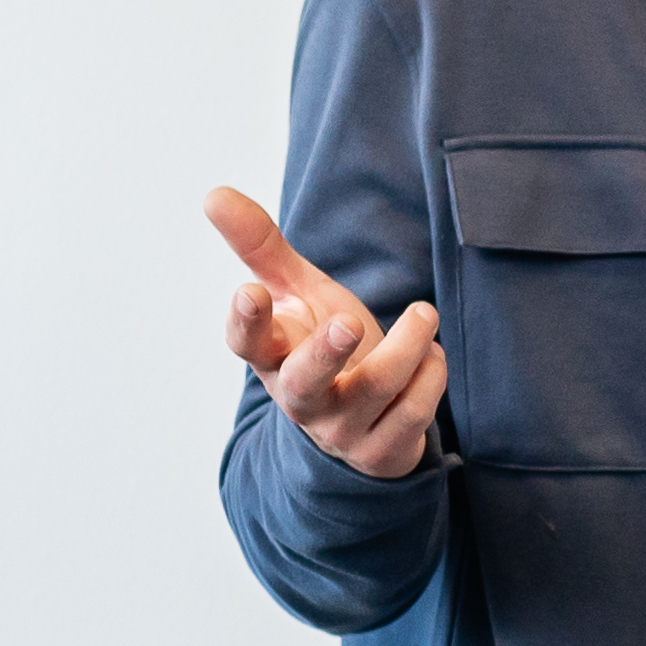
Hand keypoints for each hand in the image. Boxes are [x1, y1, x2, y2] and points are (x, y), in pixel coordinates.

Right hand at [209, 184, 448, 478]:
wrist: (364, 420)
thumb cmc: (323, 344)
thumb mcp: (298, 294)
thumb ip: (262, 248)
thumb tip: (214, 194)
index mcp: (273, 357)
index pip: (246, 344)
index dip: (245, 321)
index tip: (250, 291)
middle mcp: (302, 399)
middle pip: (303, 384)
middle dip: (324, 353)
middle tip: (346, 321)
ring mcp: (341, 430)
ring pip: (373, 391)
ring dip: (405, 347)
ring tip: (423, 313)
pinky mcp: (381, 451)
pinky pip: (411, 415)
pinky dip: (429, 377)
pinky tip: (431, 354)